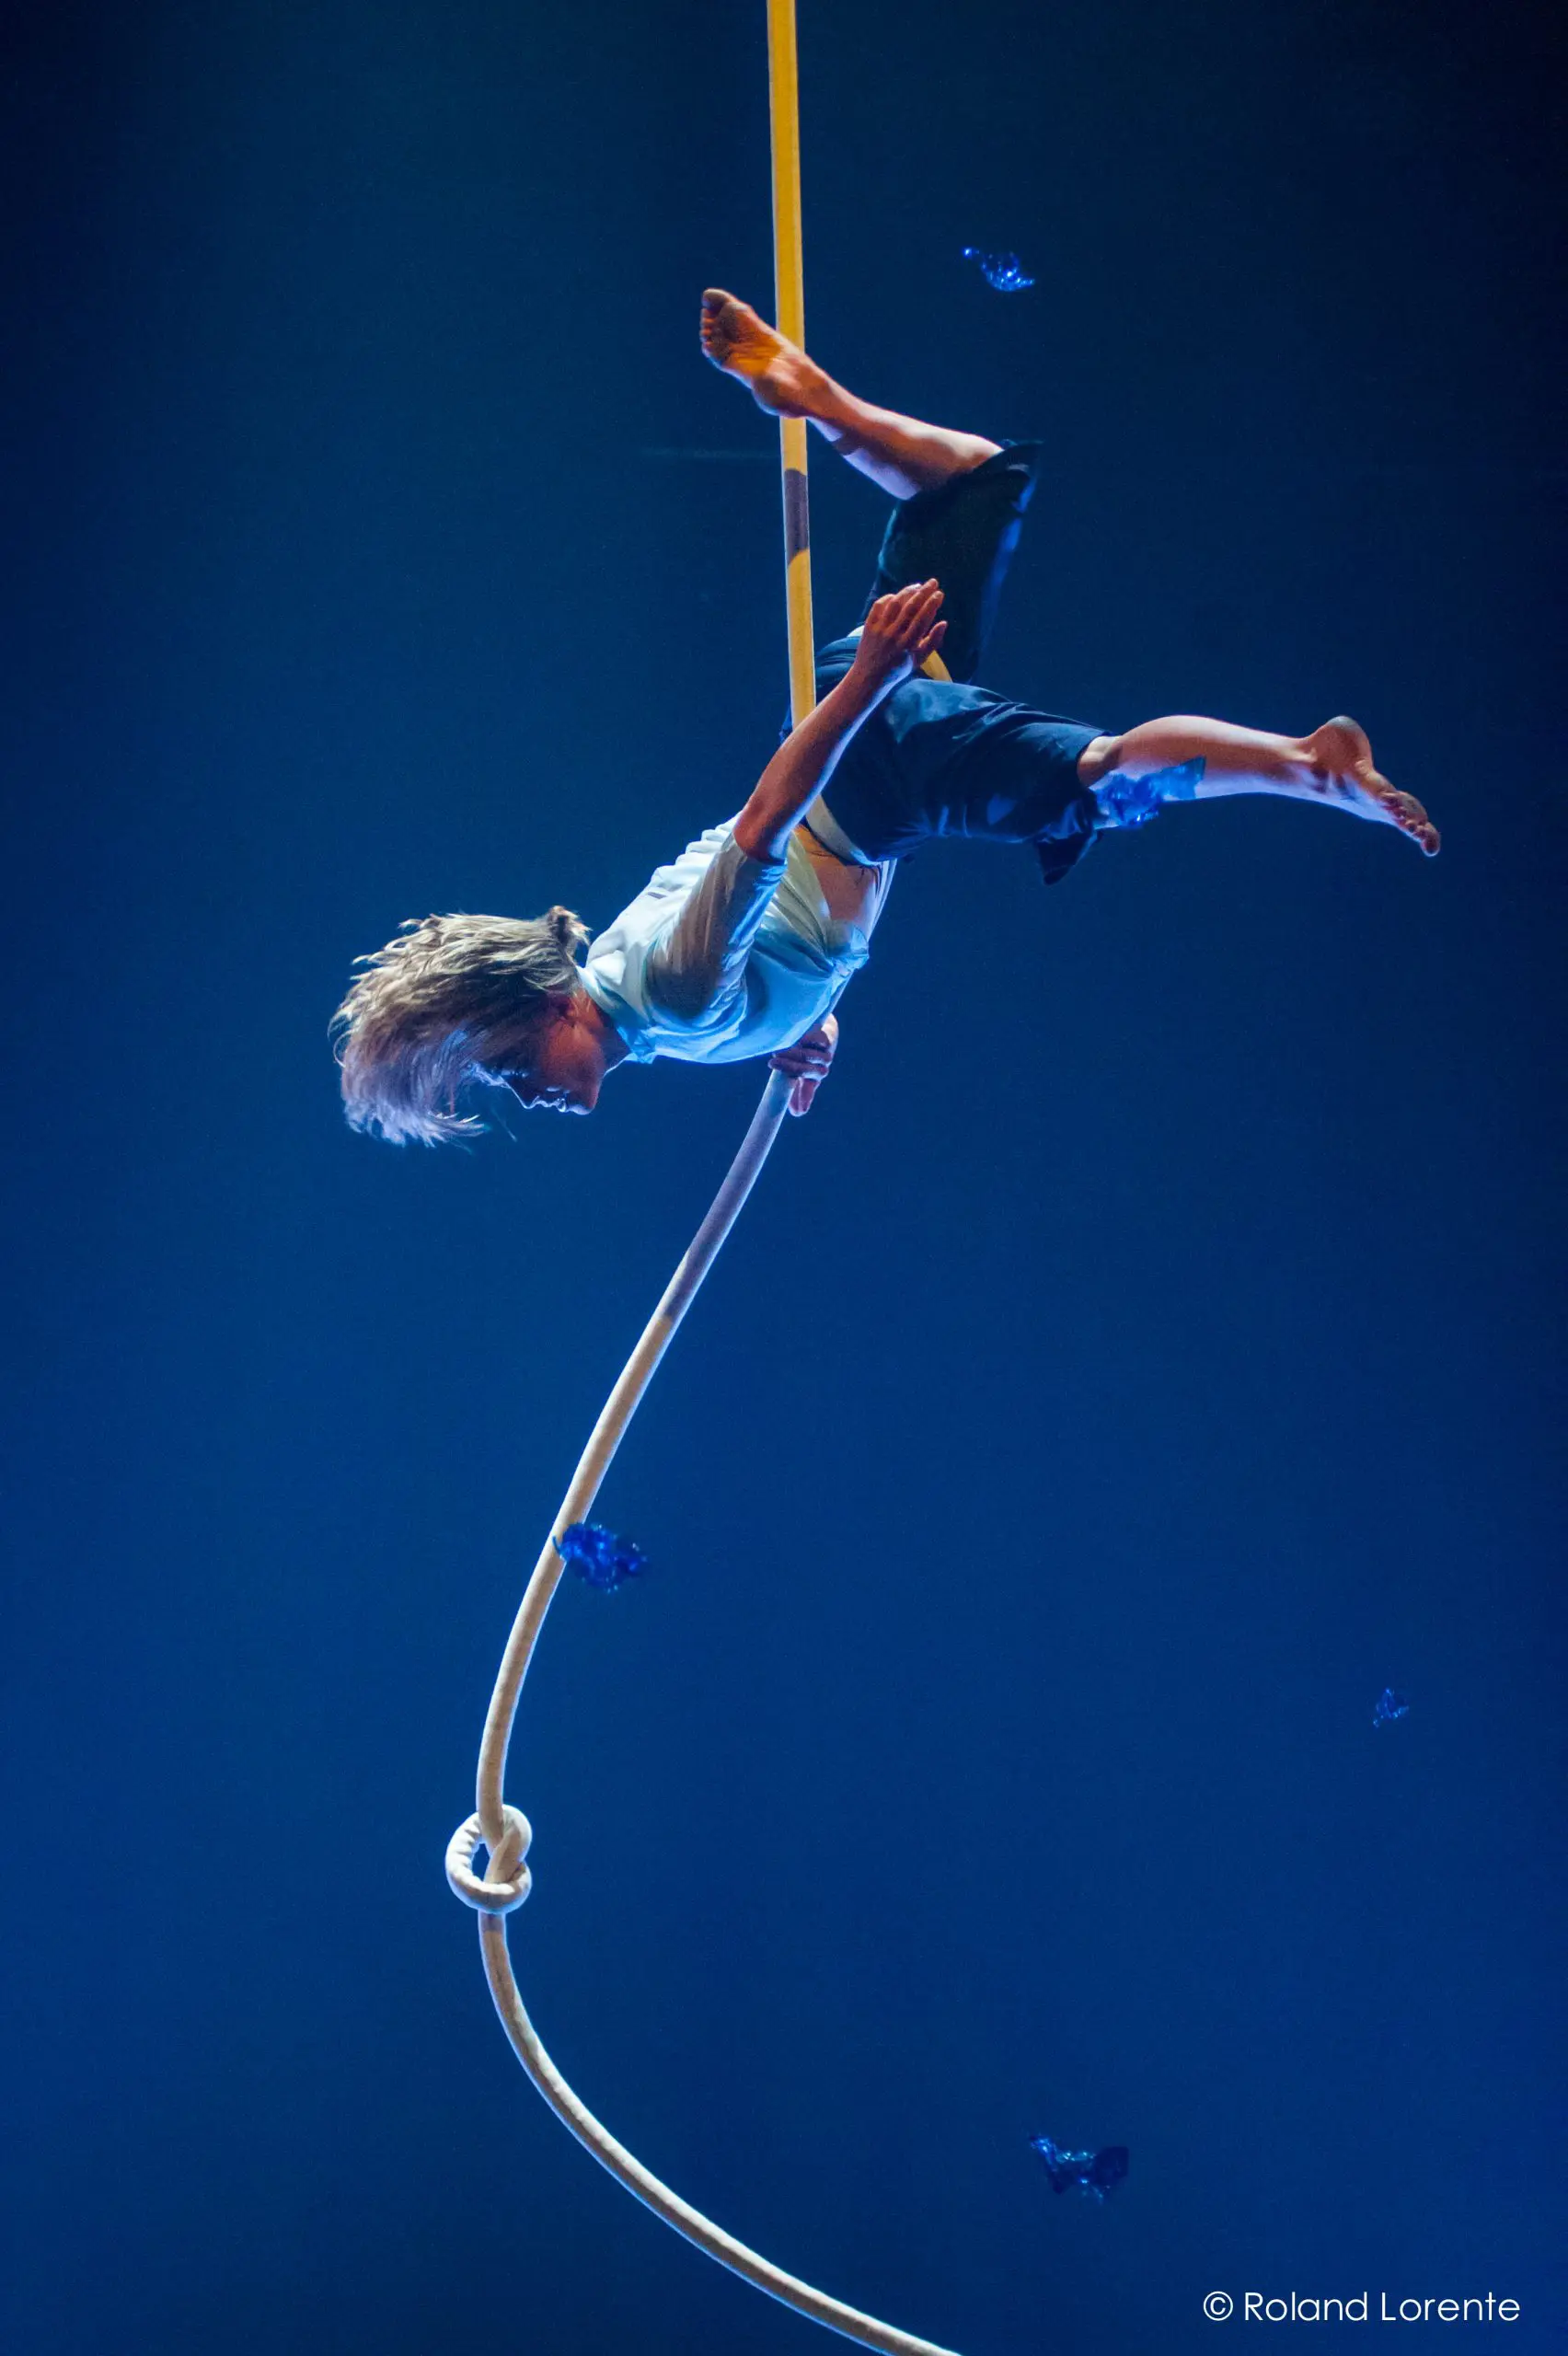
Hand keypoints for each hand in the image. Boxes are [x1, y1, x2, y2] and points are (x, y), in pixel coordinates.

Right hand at [769, 1013, 837, 1115]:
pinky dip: (806, 1041)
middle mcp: (821, 1066)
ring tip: (778, 1051)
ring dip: (793, 1054)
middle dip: (788, 1067)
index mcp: (814, 1078)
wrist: (821, 1030)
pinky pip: (818, 1041)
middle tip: (771, 1064)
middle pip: (805, 1070)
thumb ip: (796, 1090)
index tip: (798, 1110)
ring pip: (810, 1056)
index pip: (807, 1089)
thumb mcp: (799, 1072)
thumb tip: (797, 1113)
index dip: (802, 1097)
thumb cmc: (806, 1054)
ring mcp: (825, 1052)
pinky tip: (795, 1040)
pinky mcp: (827, 1037)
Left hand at [847, 579, 946, 694]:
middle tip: (933, 582)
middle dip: (924, 592)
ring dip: (908, 592)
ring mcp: (880, 630)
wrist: (869, 677)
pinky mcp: (869, 626)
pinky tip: (898, 595)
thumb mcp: (918, 660)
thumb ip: (933, 642)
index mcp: (908, 645)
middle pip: (911, 608)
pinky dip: (889, 598)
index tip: (939, 593)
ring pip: (895, 604)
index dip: (932, 604)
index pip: (922, 619)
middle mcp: (893, 636)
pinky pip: (879, 606)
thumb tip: (944, 622)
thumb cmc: (898, 669)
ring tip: (918, 586)